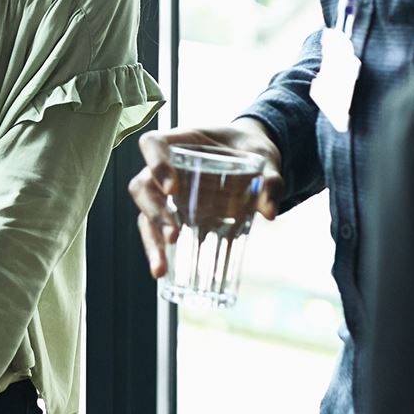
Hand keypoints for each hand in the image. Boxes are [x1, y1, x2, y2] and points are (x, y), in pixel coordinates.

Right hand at [127, 120, 283, 279]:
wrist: (250, 157)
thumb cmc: (250, 149)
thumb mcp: (265, 157)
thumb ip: (270, 179)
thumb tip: (269, 212)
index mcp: (182, 142)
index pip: (153, 143)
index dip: (155, 163)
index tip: (173, 188)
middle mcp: (166, 167)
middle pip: (143, 185)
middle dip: (154, 213)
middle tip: (173, 236)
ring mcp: (165, 192)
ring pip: (143, 213)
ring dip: (150, 239)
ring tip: (161, 267)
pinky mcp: (172, 212)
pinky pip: (156, 230)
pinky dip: (157, 251)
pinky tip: (163, 271)